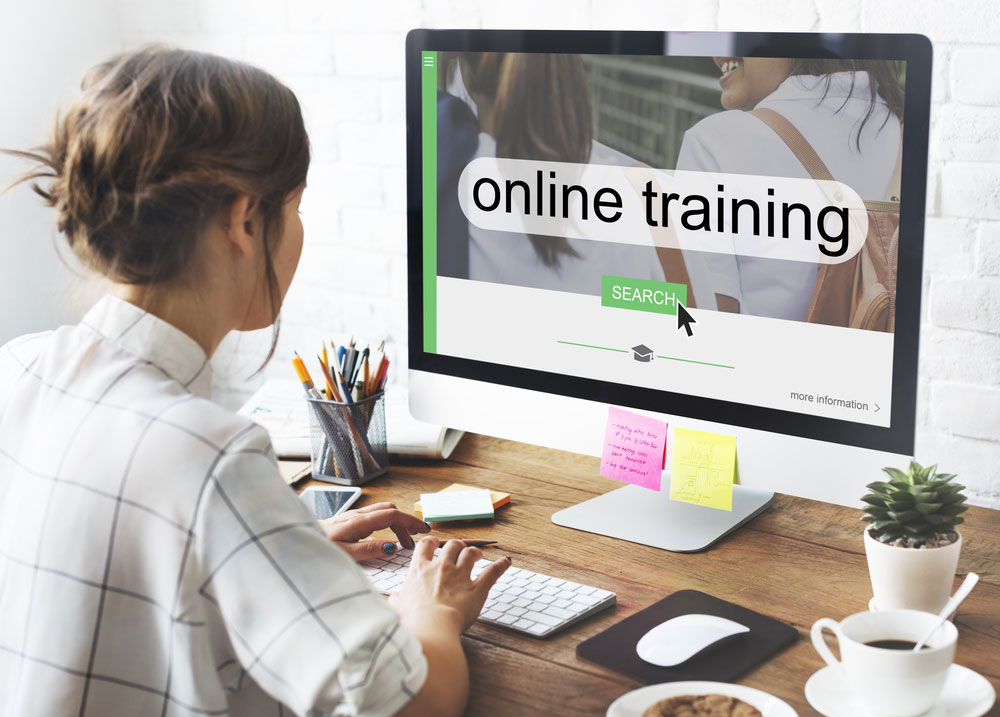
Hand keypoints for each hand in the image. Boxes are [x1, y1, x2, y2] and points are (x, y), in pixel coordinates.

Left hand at [318, 502, 428, 561]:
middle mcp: (357, 515)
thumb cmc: (320, 548)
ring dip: (397, 523)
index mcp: (359, 522)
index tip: (423, 531)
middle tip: (414, 541)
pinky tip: (385, 538)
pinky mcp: (349, 520)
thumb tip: (392, 547)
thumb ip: (369, 550)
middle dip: (406, 523)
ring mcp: (353, 516)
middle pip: (390, 511)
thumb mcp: (345, 554)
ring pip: (383, 512)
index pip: (392, 515)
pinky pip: (374, 516)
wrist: (299, 541)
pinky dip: (387, 524)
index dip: (410, 521)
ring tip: (403, 542)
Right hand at [389, 536, 510, 634]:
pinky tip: (506, 562)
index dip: (432, 542)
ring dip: (475, 552)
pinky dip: (501, 566)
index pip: (425, 545)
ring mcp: (460, 576)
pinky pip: (492, 572)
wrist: (430, 627)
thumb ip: (396, 600)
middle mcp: (441, 568)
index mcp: (420, 570)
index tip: (435, 544)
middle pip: (452, 545)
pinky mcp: (477, 589)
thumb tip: (392, 600)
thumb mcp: (397, 608)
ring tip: (478, 555)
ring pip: (470, 553)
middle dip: (457, 546)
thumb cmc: (412, 620)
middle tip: (459, 551)